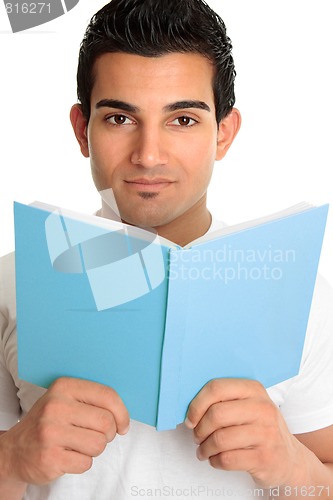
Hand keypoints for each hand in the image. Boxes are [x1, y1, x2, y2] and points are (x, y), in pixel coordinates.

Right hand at [0, 377, 128, 484]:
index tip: (123, 424)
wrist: (15, 450)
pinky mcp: (50, 457)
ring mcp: (50, 432)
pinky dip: (82, 462)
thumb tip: (123, 417)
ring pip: (98, 444)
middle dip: (107, 434)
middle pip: (106, 422)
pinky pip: (86, 463)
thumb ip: (93, 401)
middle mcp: (55, 407)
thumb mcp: (66, 401)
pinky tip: (68, 456)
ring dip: (94, 449)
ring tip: (78, 445)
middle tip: (97, 436)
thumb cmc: (49, 423)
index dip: (122, 413)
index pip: (107, 395)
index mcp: (64, 387)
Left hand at [185, 378, 303, 487]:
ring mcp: (266, 433)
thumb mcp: (249, 406)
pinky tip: (216, 459)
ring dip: (205, 448)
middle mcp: (262, 408)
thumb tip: (191, 408)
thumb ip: (225, 400)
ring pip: (220, 439)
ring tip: (204, 450)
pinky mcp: (264, 458)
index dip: (197, 404)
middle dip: (200, 428)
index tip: (191, 418)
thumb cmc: (261, 429)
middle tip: (197, 436)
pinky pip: (227, 459)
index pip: (217, 388)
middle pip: (216, 414)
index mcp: (254, 389)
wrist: (289, 459)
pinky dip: (215, 461)